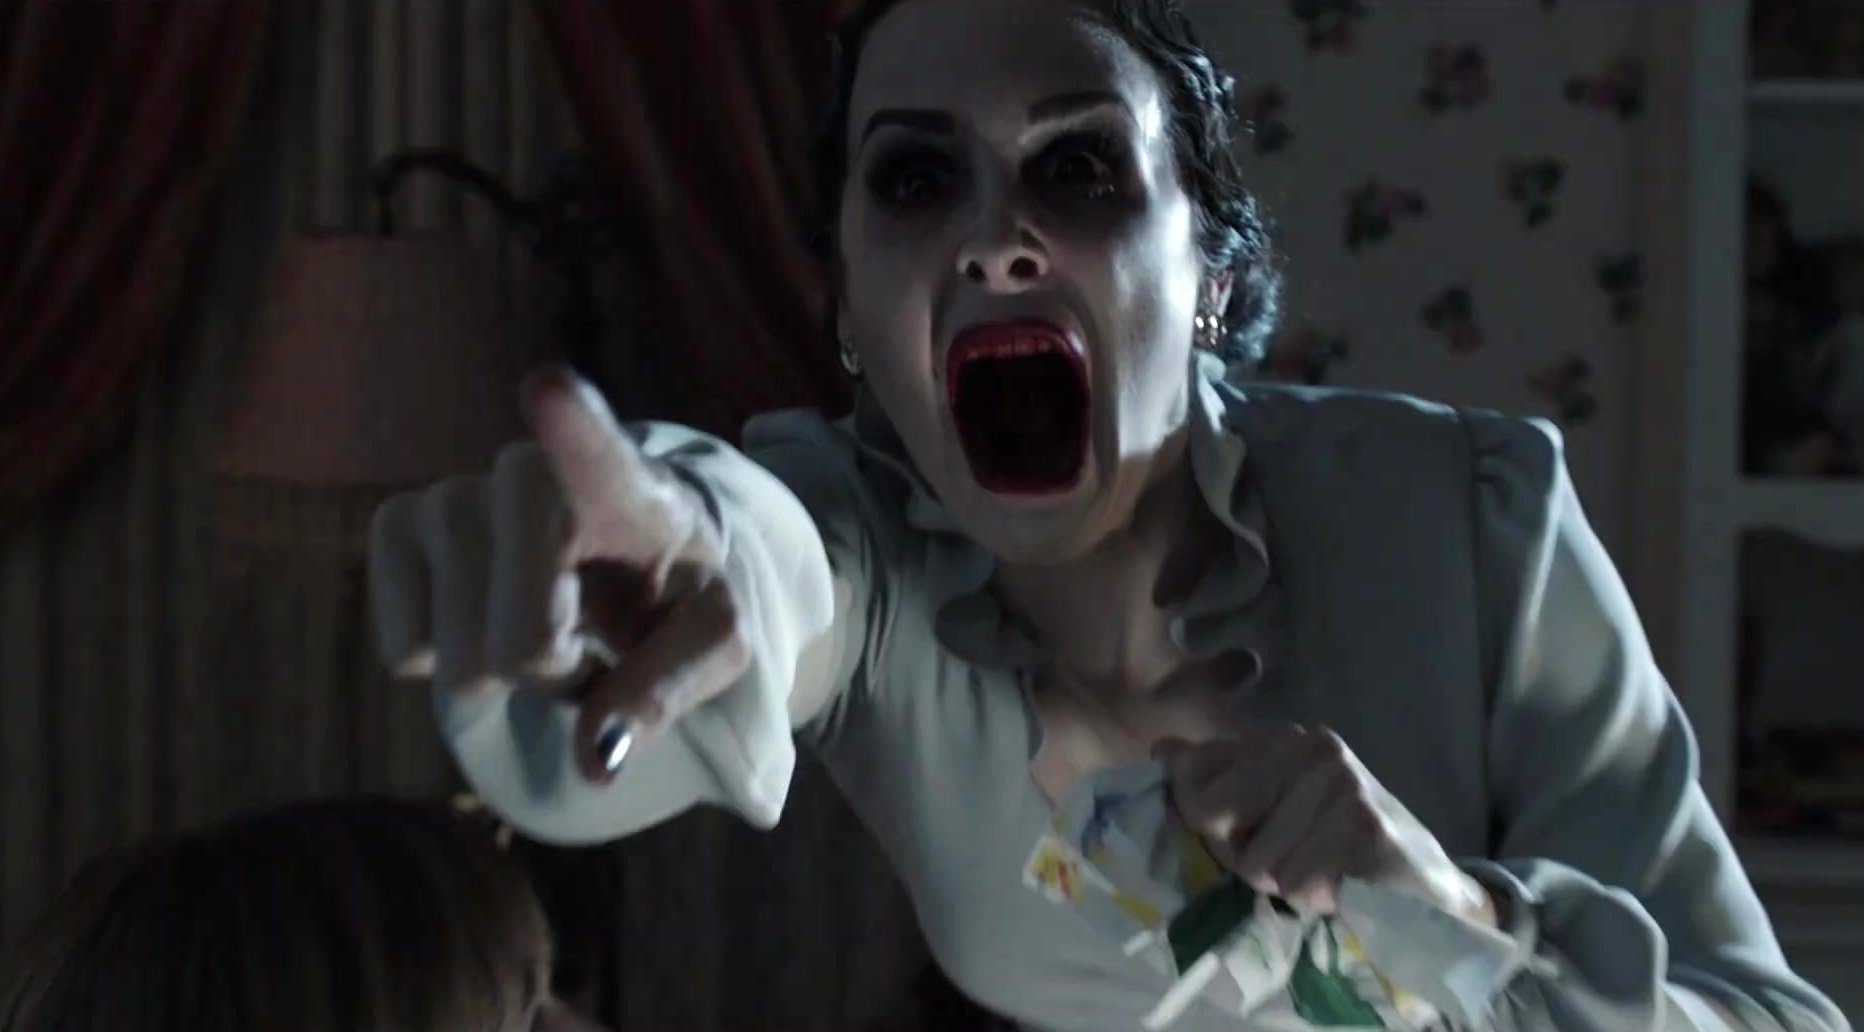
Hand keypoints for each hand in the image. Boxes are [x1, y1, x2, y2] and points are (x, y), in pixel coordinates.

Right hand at [368, 366, 750, 783]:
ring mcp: (453, 494)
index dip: (570, 426)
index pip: (595, 451)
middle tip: (591, 645)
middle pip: (520, 636)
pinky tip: (486, 624)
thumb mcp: (713, 640)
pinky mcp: (398, 524)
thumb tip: (595, 758)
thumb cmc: (675, 589)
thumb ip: (669, 691)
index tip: (546, 388)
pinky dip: (448, 665)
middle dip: (556, 675)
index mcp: (624, 485)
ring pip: (457, 652)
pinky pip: (405, 648)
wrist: (629, 550)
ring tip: (546, 632)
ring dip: (503, 675)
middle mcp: (527, 471)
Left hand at [1154, 728, 1495, 927]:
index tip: (1245, 836)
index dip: (1206, 822)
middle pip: (1213, 814)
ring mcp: (1339, 781)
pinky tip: (1343, 887)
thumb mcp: (1275, 809)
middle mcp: (1309, 747)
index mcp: (1281, 740)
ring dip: (1285, 884)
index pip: (1194, 773)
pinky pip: (1298, 881)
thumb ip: (1222, 781)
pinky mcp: (1363, 823)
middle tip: (1286, 862)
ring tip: (1321, 873)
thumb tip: (1162, 751)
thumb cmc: (1336, 849)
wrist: (1428, 885)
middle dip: (1240, 855)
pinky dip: (1315, 898)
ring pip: (1257, 861)